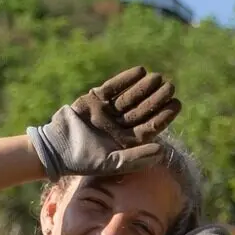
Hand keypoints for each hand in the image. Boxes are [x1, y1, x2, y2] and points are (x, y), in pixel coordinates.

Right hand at [27, 67, 179, 177]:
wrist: (57, 149)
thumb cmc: (84, 161)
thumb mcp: (112, 163)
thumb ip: (137, 158)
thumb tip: (162, 152)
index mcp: (126, 141)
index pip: (149, 127)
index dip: (164, 115)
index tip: (177, 104)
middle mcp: (119, 125)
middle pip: (142, 109)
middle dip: (157, 98)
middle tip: (171, 86)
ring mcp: (108, 111)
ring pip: (130, 97)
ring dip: (144, 87)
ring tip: (158, 77)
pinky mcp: (95, 99)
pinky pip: (114, 87)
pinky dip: (125, 79)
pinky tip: (140, 71)